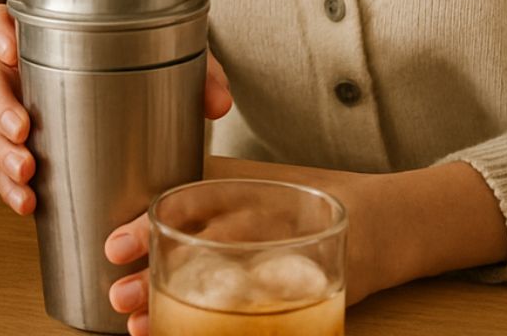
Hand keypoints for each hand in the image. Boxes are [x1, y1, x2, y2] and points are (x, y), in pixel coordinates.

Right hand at [0, 3, 234, 213]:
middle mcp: (25, 74)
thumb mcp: (178, 58)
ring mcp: (21, 113)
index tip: (10, 49)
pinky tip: (28, 204)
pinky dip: (9, 189)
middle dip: (0, 108)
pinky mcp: (27, 153)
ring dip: (0, 154)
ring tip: (28, 176)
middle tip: (24, 131)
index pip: (2, 20)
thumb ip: (201, 73)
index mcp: (48, 38)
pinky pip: (3, 170)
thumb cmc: (149, 68)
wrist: (147, 112)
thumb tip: (217, 103)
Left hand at [102, 155, 397, 333]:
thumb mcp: (254, 184)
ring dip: (190, 314)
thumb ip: (208, 190)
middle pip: (214, 250)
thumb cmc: (305, 200)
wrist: (392, 221)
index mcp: (259, 189)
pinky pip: (282, 320)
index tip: (114, 245)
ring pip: (241, 291)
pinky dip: (244, 330)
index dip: (152, 224)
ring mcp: (305, 262)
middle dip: (163, 279)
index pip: (198, 201)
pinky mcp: (328, 297)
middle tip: (121, 295)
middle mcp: (280, 222)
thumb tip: (145, 205)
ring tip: (146, 328)